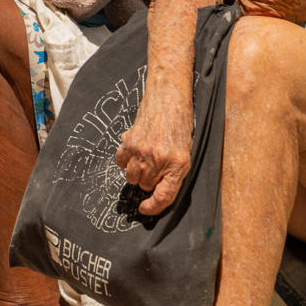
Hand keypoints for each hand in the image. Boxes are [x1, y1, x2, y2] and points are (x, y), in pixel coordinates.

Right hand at [116, 82, 193, 216]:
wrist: (169, 96)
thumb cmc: (180, 123)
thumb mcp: (184, 150)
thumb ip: (172, 171)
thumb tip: (154, 190)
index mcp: (178, 164)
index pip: (164, 196)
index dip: (153, 207)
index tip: (145, 208)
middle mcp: (160, 159)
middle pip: (145, 186)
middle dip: (149, 180)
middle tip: (155, 166)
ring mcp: (143, 150)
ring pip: (132, 176)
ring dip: (137, 171)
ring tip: (145, 157)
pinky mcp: (129, 141)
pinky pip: (121, 162)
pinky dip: (126, 159)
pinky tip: (134, 150)